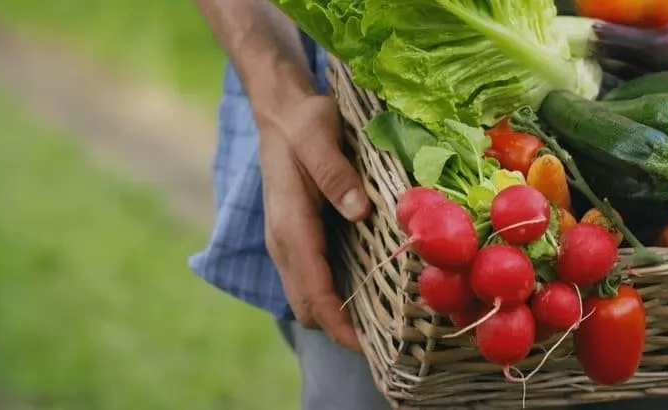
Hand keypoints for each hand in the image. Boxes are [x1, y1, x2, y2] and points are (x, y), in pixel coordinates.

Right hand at [258, 94, 371, 351]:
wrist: (279, 111)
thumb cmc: (303, 121)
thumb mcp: (319, 135)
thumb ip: (335, 173)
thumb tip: (358, 211)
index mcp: (290, 224)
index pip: (312, 290)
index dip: (339, 324)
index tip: (369, 346)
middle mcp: (283, 242)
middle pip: (306, 306)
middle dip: (340, 330)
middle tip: (388, 342)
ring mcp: (286, 243)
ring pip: (306, 297)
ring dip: (336, 317)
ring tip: (381, 326)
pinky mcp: (295, 239)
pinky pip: (311, 280)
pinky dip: (332, 297)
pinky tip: (367, 293)